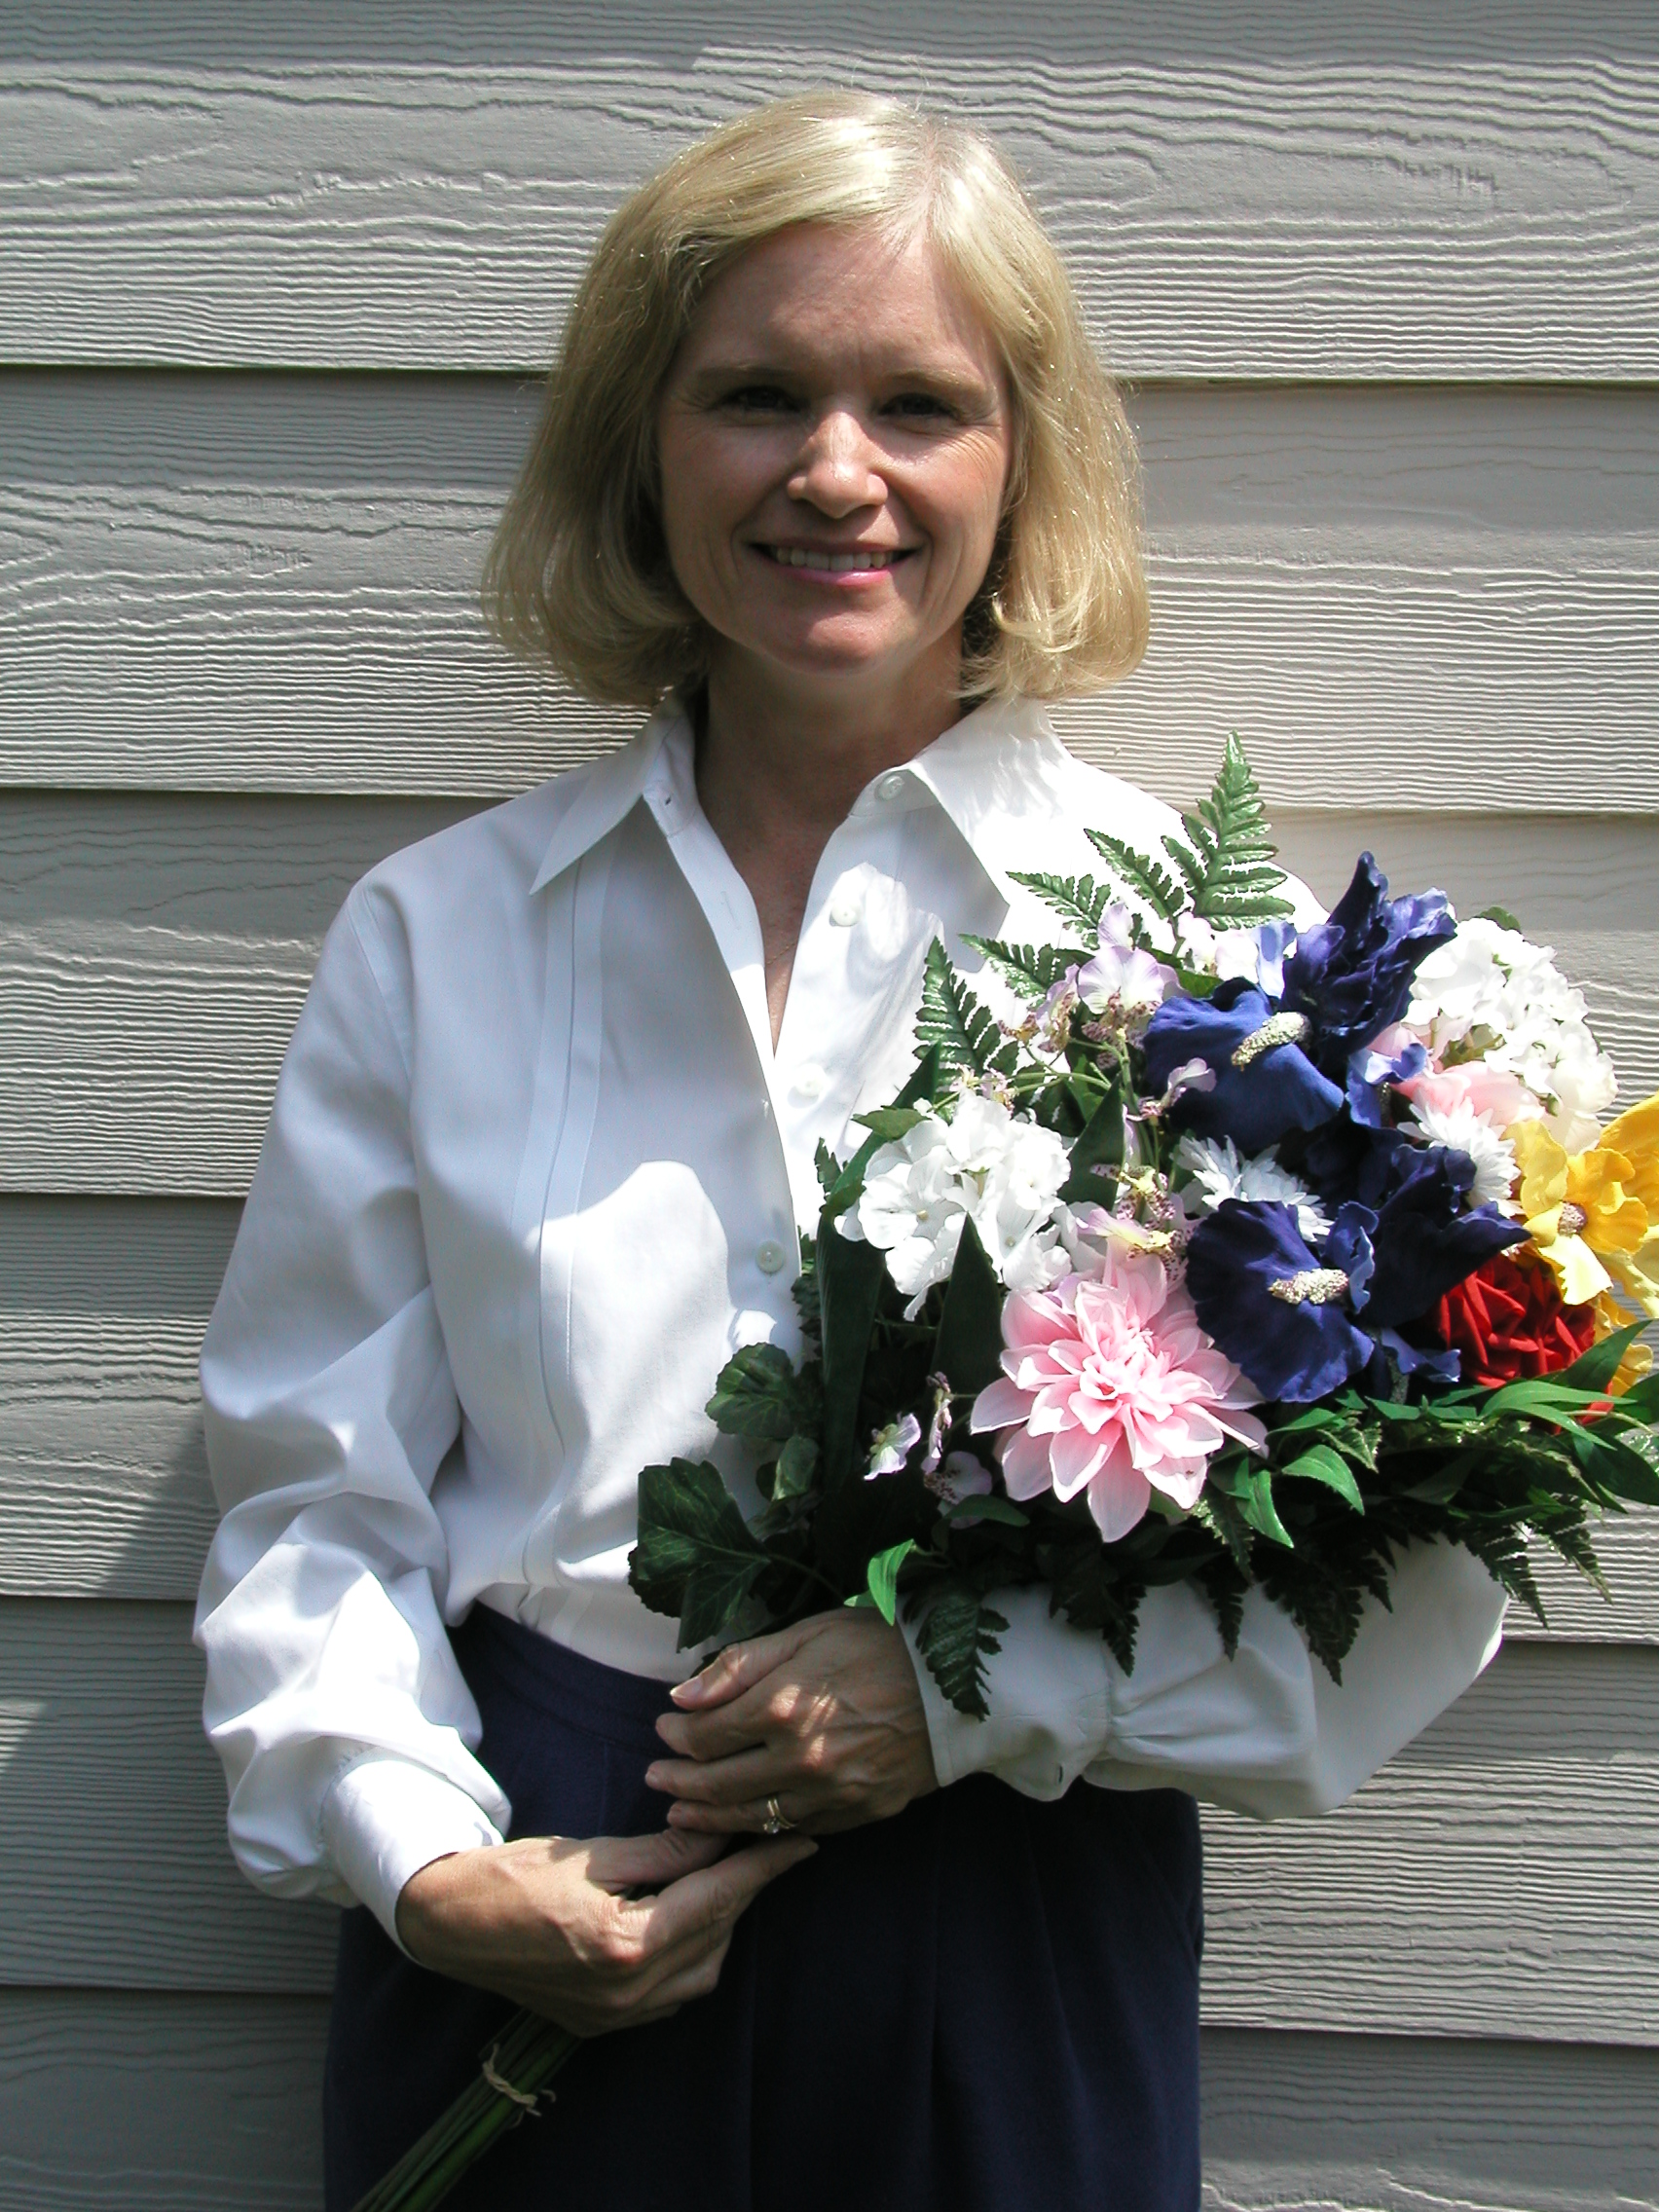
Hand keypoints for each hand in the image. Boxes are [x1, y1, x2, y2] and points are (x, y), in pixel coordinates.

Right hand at [394, 1826, 814, 2033]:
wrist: (448, 1926)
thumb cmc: (515, 1877)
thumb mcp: (593, 1852)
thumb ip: (664, 1851)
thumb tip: (718, 1832)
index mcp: (625, 1944)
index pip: (717, 1899)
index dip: (763, 1867)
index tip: (802, 1842)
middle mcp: (627, 1992)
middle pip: (715, 1936)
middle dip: (742, 1889)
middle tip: (759, 1844)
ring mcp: (614, 2016)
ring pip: (701, 1972)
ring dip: (719, 1926)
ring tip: (719, 1877)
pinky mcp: (600, 2024)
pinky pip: (671, 1995)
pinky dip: (690, 1956)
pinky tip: (684, 1919)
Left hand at [645, 1611, 938, 1835]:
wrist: (954, 1684)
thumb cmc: (878, 1644)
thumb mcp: (806, 1633)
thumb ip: (740, 1666)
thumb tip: (682, 1697)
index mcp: (782, 1706)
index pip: (707, 1735)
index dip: (677, 1735)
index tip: (666, 1728)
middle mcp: (800, 1759)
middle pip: (718, 1784)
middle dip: (678, 1782)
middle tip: (655, 1778)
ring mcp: (830, 1793)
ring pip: (750, 1817)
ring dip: (708, 1816)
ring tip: (681, 1812)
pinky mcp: (857, 1813)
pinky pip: (794, 1829)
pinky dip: (759, 1829)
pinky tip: (741, 1823)